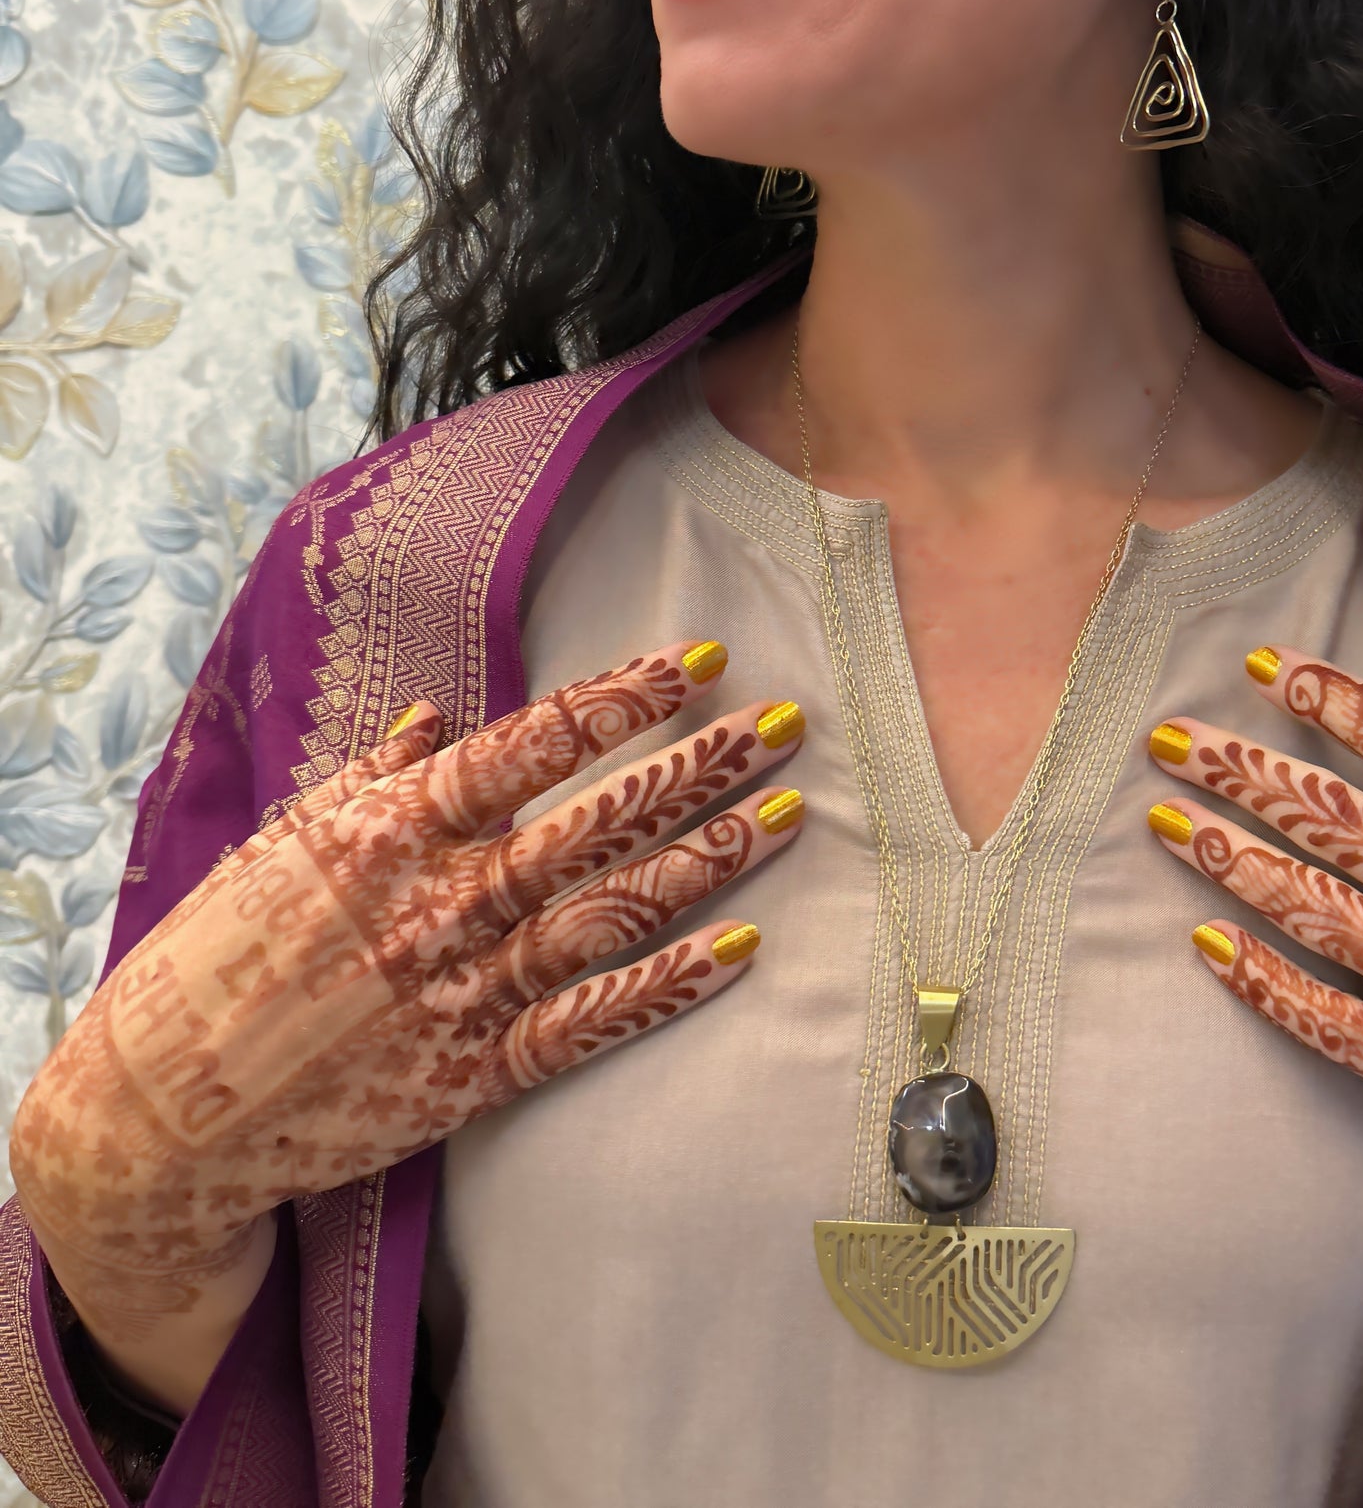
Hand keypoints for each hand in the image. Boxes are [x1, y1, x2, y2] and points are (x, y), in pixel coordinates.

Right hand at [11, 641, 807, 1333]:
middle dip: (697, 767)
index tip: (697, 661)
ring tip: (788, 814)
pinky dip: (667, 985)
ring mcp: (464, 990)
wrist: (160, 1114)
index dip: (619, 701)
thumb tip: (434, 719)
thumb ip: (370, 777)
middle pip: (594, 821)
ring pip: (610, 911)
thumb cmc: (218, 959)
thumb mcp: (281, 843)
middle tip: (785, 725)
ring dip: (707, 861)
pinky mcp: (475, 1073)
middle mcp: (438, 902)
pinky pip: (589, 1024)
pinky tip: (741, 948)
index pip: (528, 748)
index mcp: (387, 830)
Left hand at [1145, 650, 1362, 1353]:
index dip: (1339, 701)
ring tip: (1166, 822)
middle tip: (1169, 739)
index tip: (1267, 665)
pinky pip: (1350, 1034)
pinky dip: (1274, 991)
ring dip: (1242, 868)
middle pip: (1358, 827)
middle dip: (1254, 775)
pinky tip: (1210, 949)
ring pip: (1338, 920)